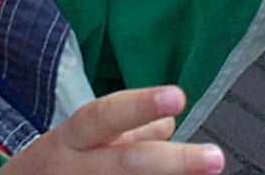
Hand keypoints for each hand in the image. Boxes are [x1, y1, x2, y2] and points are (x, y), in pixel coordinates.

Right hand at [0, 86, 225, 174]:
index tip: (178, 96)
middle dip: (173, 162)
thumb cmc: (49, 170)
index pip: (104, 116)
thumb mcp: (76, 141)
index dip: (139, 105)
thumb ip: (123, 131)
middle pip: (124, 164)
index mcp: (71, 141)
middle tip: (215, 158)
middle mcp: (73, 169)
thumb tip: (167, 122)